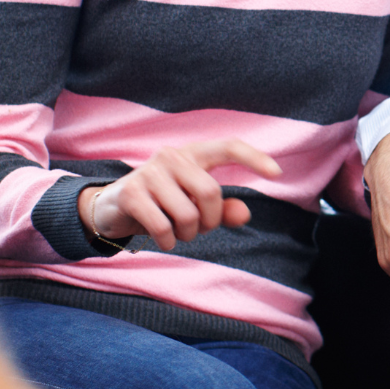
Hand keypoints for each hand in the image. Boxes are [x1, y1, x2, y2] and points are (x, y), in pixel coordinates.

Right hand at [81, 139, 281, 251]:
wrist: (112, 208)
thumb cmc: (163, 204)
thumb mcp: (195, 206)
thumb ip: (222, 209)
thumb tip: (244, 214)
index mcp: (193, 154)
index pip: (229, 146)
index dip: (254, 158)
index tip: (277, 173)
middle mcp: (172, 155)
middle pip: (211, 192)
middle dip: (209, 221)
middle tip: (198, 228)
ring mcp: (149, 172)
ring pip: (188, 215)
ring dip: (187, 234)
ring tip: (177, 232)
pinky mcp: (131, 193)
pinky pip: (164, 227)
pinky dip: (169, 241)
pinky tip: (164, 240)